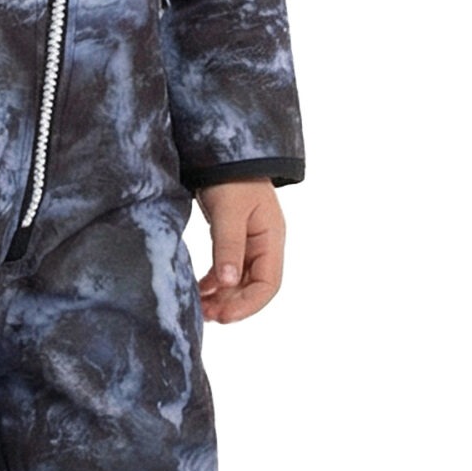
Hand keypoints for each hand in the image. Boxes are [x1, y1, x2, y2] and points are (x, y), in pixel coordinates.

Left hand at [196, 179, 283, 323]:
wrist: (220, 154)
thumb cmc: (230, 178)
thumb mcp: (229, 211)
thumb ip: (228, 246)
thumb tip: (228, 284)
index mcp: (271, 238)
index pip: (268, 284)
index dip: (249, 305)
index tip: (225, 317)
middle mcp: (264, 245)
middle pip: (253, 287)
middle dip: (232, 304)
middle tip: (207, 316)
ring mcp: (249, 243)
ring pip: (239, 281)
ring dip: (222, 297)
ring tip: (200, 309)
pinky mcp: (233, 240)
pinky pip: (227, 270)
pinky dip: (215, 283)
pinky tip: (200, 290)